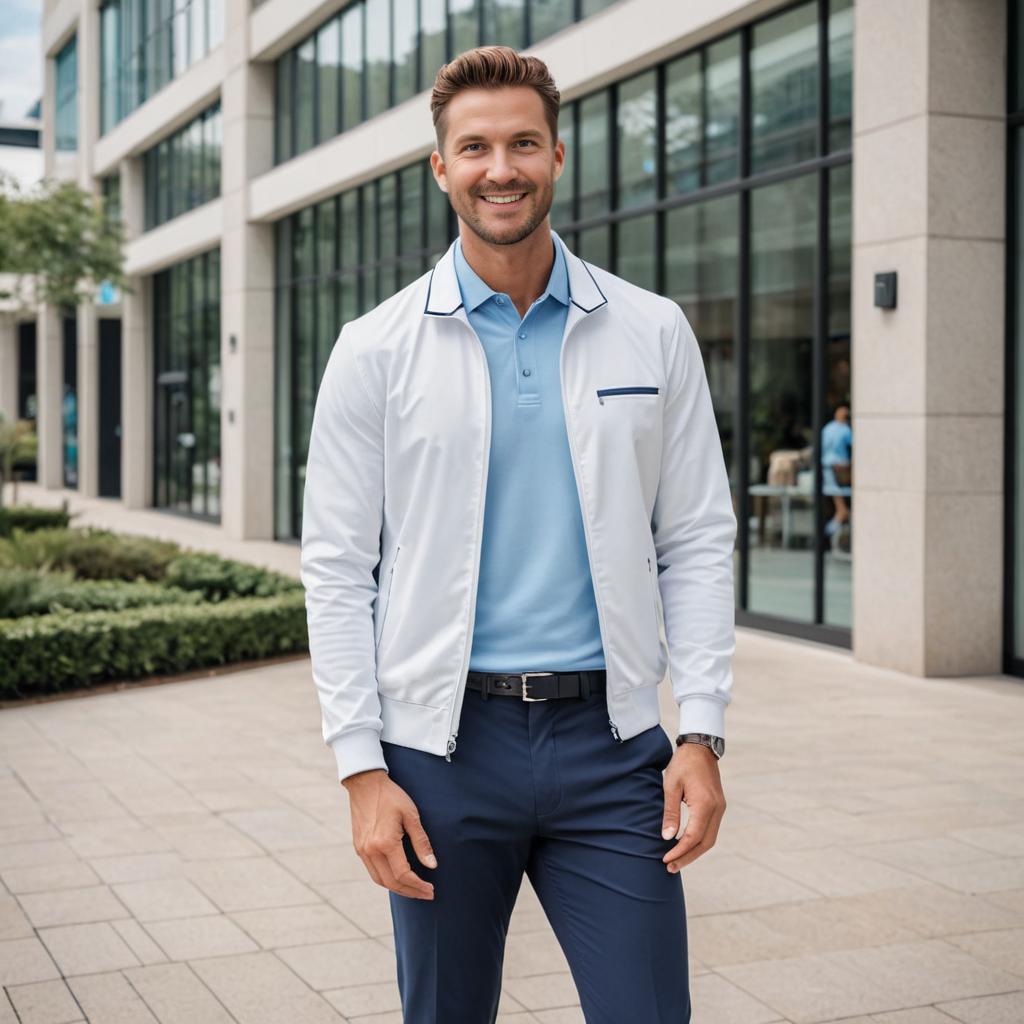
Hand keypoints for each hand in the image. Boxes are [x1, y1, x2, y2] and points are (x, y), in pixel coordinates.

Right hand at [342, 769, 437, 899]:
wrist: (365, 783)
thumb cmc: (391, 796)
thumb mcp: (411, 815)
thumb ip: (421, 842)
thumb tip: (432, 865)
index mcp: (385, 843)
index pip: (403, 875)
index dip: (418, 886)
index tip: (431, 889)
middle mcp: (371, 850)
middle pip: (391, 883)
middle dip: (410, 892)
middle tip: (426, 894)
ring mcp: (362, 850)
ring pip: (380, 880)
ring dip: (398, 888)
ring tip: (414, 889)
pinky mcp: (358, 847)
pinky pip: (372, 871)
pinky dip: (386, 879)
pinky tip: (398, 877)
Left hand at [660, 743, 725, 872]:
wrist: (700, 747)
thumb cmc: (682, 764)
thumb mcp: (671, 786)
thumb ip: (670, 813)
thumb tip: (667, 837)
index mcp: (705, 804)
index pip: (692, 837)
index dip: (679, 851)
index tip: (665, 860)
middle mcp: (717, 809)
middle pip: (705, 843)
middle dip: (687, 857)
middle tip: (670, 867)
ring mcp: (720, 808)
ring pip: (710, 839)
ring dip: (694, 851)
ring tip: (676, 860)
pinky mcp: (718, 806)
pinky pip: (711, 830)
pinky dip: (699, 841)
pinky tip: (686, 845)